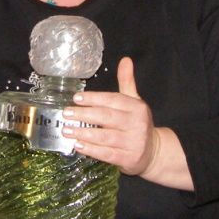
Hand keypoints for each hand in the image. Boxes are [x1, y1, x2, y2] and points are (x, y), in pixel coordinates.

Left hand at [63, 56, 159, 176]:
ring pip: (105, 137)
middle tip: (66, 113)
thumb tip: (125, 60)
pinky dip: (92, 150)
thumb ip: (127, 81)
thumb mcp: (134, 101)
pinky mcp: (128, 159)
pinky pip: (107, 154)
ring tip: (67, 129)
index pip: (113, 100)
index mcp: (137, 107)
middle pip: (107, 117)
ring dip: (84, 133)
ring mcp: (133, 142)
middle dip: (84, 114)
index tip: (76, 98)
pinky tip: (78, 145)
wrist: (153, 152)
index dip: (94, 98)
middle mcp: (136, 124)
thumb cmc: (137, 123)